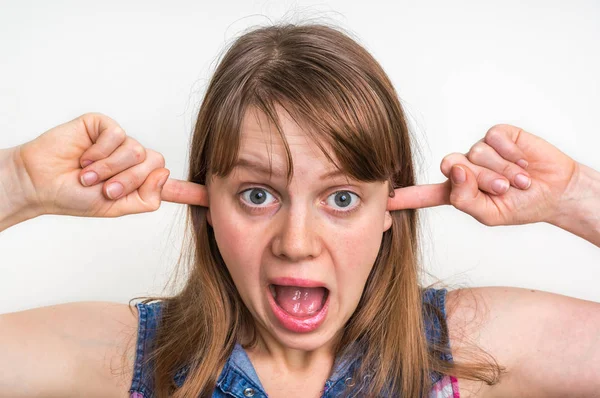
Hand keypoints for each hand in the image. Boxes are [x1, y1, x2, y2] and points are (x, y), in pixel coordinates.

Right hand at [16, 113, 206, 217]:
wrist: (41, 182)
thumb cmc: (74, 196)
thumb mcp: (114, 207)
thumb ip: (144, 199)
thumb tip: (165, 177)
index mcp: (139, 184)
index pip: (171, 188)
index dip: (192, 192)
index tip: (213, 197)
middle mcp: (134, 162)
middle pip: (156, 165)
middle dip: (129, 180)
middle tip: (103, 188)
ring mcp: (121, 142)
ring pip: (138, 151)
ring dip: (110, 168)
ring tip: (88, 174)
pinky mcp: (106, 126)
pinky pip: (119, 135)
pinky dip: (101, 151)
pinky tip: (84, 156)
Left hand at [388, 124, 577, 225]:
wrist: (555, 191)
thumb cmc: (522, 205)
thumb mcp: (491, 214)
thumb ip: (465, 199)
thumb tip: (454, 169)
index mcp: (457, 192)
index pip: (424, 194)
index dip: (404, 196)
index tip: (383, 200)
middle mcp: (463, 169)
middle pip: (452, 167)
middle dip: (482, 180)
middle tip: (505, 189)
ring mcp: (478, 151)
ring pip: (475, 154)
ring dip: (502, 170)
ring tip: (519, 179)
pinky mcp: (496, 135)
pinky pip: (493, 140)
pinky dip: (510, 154)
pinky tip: (523, 161)